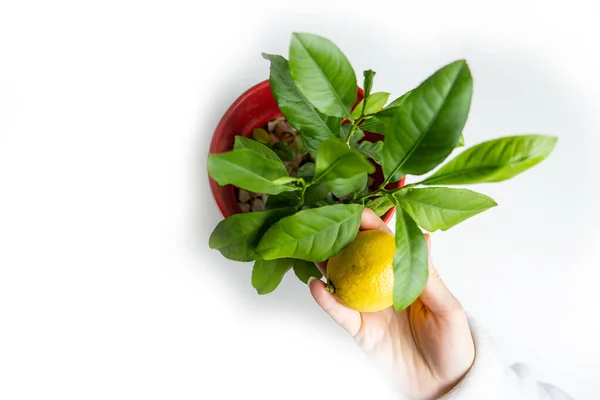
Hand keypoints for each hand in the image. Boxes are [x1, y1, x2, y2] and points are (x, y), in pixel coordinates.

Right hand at [308, 209, 474, 399]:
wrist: (443, 385)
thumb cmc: (453, 345)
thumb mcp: (447, 308)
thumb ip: (428, 277)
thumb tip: (424, 237)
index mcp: (406, 277)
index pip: (386, 245)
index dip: (372, 227)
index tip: (357, 211)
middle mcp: (383, 286)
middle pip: (358, 256)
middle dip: (341, 238)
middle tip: (326, 221)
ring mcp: (369, 307)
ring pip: (341, 279)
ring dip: (326, 264)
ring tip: (314, 248)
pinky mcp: (359, 329)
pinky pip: (339, 311)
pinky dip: (326, 298)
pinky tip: (316, 285)